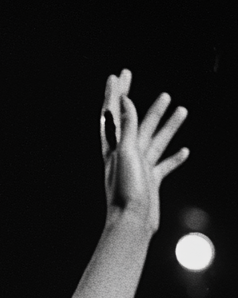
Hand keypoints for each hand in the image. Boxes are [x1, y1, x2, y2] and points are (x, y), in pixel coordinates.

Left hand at [101, 69, 188, 232]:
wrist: (132, 223)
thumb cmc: (126, 190)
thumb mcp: (126, 153)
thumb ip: (127, 127)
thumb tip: (122, 99)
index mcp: (114, 147)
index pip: (113, 113)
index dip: (116, 92)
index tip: (120, 74)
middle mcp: (124, 155)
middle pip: (135, 123)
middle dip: (143, 105)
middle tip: (157, 88)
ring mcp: (138, 168)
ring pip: (154, 140)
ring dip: (165, 124)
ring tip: (179, 107)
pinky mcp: (149, 182)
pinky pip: (163, 165)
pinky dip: (173, 157)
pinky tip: (184, 151)